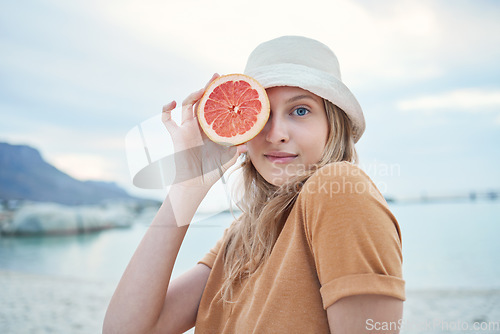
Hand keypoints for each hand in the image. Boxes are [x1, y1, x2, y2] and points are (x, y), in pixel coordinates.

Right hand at [162, 74, 246, 188]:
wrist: (197, 183)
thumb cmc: (213, 171)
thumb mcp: (230, 157)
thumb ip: (238, 148)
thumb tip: (249, 141)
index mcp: (212, 127)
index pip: (216, 105)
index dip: (220, 94)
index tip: (228, 82)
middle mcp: (199, 125)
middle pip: (202, 100)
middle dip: (208, 87)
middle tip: (216, 76)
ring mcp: (187, 128)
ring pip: (187, 105)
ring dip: (193, 95)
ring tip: (201, 90)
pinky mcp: (177, 135)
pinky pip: (168, 120)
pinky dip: (166, 109)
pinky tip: (172, 101)